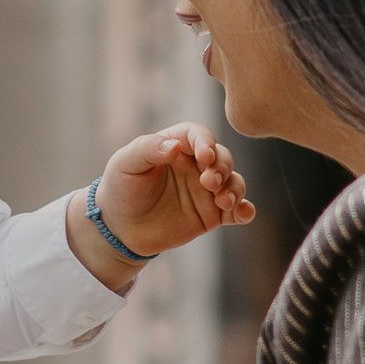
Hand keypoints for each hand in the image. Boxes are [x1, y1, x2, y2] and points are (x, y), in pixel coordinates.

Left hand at [79, 125, 254, 271]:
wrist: (119, 228)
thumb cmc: (121, 187)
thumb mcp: (125, 163)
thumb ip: (148, 149)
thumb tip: (175, 146)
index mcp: (176, 146)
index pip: (199, 135)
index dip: (205, 142)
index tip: (205, 156)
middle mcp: (196, 165)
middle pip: (222, 157)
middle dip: (221, 168)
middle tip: (209, 182)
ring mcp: (206, 190)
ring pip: (233, 182)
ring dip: (234, 189)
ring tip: (223, 202)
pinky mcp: (212, 214)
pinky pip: (235, 210)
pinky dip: (245, 210)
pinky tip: (245, 213)